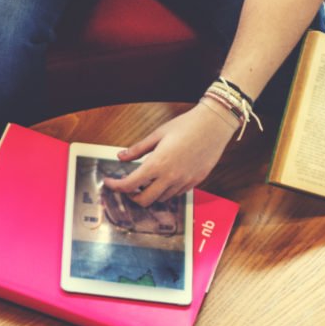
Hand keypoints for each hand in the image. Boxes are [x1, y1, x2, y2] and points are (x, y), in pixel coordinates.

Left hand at [105, 103, 235, 206]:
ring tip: (147, 181)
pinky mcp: (196, 182)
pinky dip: (166, 191)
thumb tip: (121, 156)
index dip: (115, 186)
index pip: (129, 184)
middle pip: (144, 200)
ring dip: (150, 194)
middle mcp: (170, 177)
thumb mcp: (158, 134)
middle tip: (128, 186)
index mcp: (157, 164)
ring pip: (161, 199)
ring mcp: (184, 182)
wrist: (215, 124)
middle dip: (132, 196)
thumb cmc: (187, 125)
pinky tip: (164, 179)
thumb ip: (138, 149)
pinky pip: (176, 194)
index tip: (110, 183)